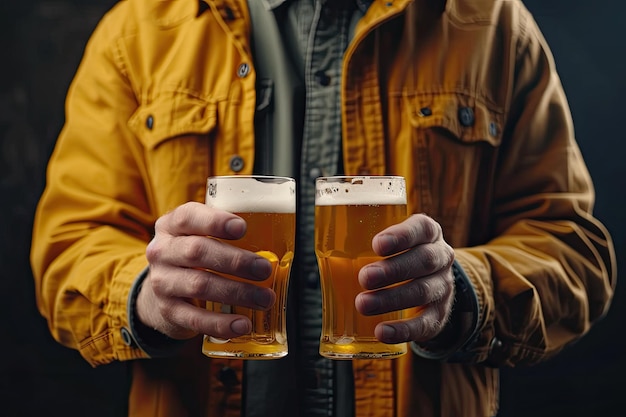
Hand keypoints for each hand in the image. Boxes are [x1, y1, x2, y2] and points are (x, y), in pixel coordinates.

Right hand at [136, 202, 274, 339]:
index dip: (215, 222)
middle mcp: (162, 251)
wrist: (162, 290)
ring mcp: (161, 283)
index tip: (242, 227)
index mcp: (173, 225)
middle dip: (236, 261)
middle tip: (264, 269)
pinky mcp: (167, 311)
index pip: (189, 217)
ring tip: (263, 298)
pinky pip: (195, 319)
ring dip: (236, 293)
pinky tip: (242, 324)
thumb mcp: (200, 235)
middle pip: (197, 252)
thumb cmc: (194, 256)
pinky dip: (221, 323)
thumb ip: (227, 234)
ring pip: (199, 285)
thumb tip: (278, 238)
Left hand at [355, 213, 454, 343]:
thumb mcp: (389, 240)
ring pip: (423, 292)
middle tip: (364, 278)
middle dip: (392, 271)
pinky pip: (426, 324)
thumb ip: (365, 238)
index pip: (421, 229)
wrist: (428, 280)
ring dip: (391, 299)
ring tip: (362, 305)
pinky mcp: (440, 314)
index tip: (377, 244)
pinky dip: (403, 330)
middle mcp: (440, 257)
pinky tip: (381, 332)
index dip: (401, 236)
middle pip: (424, 261)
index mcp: (427, 233)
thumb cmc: (396, 254)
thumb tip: (325, 239)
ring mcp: (443, 286)